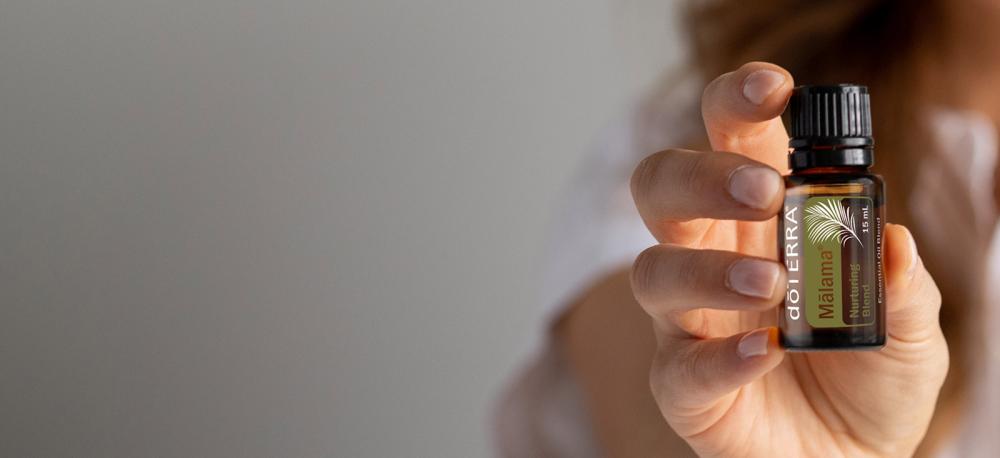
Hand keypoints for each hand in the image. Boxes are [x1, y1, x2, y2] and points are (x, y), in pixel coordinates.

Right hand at [629, 62, 947, 456]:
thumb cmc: (870, 380)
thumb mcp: (909, 330)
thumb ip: (902, 286)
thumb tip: (892, 240)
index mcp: (762, 221)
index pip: (731, 143)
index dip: (737, 105)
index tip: (772, 89)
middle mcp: (712, 258)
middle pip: (663, 188)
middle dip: (701, 174)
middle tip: (763, 191)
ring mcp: (689, 324)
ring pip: (654, 272)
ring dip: (705, 269)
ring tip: (770, 284)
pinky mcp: (684, 388)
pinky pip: (679, 367)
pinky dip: (719, 357)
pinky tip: (762, 355)